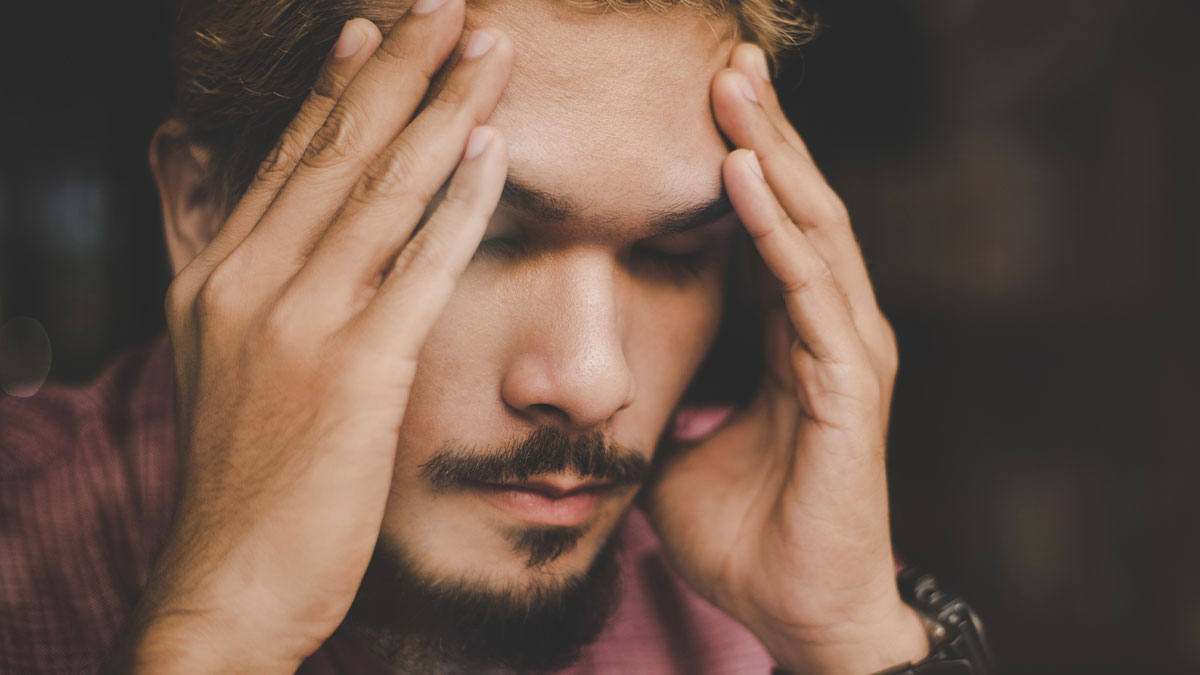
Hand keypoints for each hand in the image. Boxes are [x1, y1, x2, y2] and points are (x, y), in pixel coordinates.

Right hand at [110, 5, 511, 671]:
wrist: (229, 580)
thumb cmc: (245, 480)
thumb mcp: (222, 367)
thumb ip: (240, 286)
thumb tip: (259, 227)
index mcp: (213, 278)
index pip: (285, 160)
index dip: (335, 90)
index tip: (373, 33)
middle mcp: (246, 283)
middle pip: (334, 152)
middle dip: (400, 73)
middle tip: (448, 9)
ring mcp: (296, 321)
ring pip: (379, 190)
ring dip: (442, 112)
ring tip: (487, 52)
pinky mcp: (353, 370)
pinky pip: (418, 263)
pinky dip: (458, 201)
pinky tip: (490, 150)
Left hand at [643, 44, 927, 674]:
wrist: (797, 610)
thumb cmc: (746, 534)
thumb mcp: (681, 450)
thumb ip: (661, 406)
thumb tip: (601, 391)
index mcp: (794, 336)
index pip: (771, 229)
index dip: (744, 161)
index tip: (703, 101)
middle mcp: (829, 329)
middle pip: (797, 207)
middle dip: (763, 131)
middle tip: (727, 61)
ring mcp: (846, 352)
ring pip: (812, 227)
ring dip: (772, 154)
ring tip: (734, 88)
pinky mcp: (849, 385)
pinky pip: (808, 289)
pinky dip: (776, 227)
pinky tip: (743, 174)